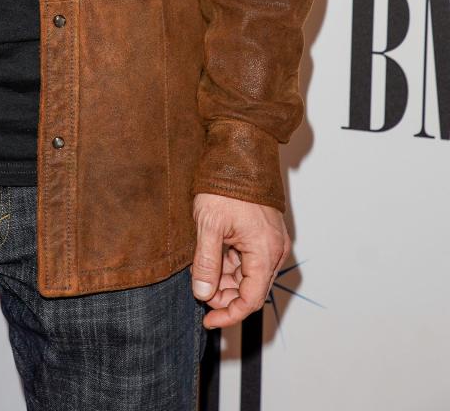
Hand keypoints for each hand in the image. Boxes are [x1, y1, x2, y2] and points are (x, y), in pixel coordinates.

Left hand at [190, 192, 289, 328]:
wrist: (239, 154)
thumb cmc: (226, 185)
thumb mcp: (209, 225)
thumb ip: (206, 263)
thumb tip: (203, 294)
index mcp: (265, 251)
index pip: (251, 300)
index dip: (229, 314)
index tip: (208, 319)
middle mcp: (274, 250)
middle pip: (251, 290)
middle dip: (225, 296)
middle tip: (200, 291)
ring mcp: (272, 241)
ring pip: (249, 275)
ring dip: (226, 280)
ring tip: (201, 271)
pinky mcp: (265, 234)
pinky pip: (250, 260)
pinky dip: (231, 265)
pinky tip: (212, 258)